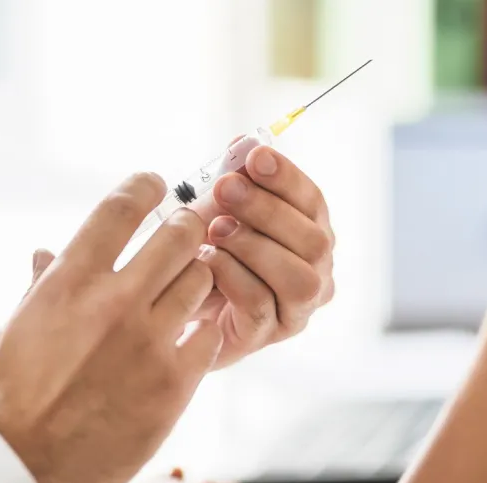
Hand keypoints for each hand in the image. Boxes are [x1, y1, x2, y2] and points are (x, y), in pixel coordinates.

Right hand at [0, 173, 224, 482]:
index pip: (121, 208)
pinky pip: (211, 333)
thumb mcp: (17, 327)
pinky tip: (192, 333)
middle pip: (179, 234)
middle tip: (186, 232)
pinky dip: (205, 328)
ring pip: (202, 280)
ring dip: (199, 276)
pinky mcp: (176, 383)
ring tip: (190, 284)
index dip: (146, 187)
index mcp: (70, 280)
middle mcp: (114, 301)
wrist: (24, 466)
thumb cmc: (13, 395)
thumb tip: (47, 251)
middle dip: (187, 227)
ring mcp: (149, 341)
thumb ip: (43, 284)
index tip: (156, 185)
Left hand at [190, 145, 333, 369]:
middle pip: (314, 241)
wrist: (170, 309)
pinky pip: (262, 308)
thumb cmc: (204, 253)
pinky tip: (207, 263)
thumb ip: (235, 178)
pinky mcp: (266, 337)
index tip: (254, 157)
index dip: (287, 178)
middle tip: (226, 189)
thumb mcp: (216, 209)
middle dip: (268, 210)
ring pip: (299, 280)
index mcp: (310, 234)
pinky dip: (235, 279)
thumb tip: (245, 141)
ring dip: (255, 247)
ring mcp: (295, 311)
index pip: (313, 203)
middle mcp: (316, 274)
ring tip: (216, 230)